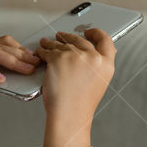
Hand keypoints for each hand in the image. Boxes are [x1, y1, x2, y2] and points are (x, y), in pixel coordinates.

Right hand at [0, 35, 41, 118]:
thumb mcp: (0, 80)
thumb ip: (10, 71)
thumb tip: (29, 66)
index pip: (5, 43)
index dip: (20, 49)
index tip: (34, 58)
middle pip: (2, 47)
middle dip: (21, 56)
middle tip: (34, 64)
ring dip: (13, 62)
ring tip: (25, 70)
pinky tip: (0, 79)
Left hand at [35, 28, 115, 146]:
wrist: (69, 116)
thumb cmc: (80, 105)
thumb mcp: (98, 83)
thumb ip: (97, 67)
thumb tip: (93, 55)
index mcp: (106, 64)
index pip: (105, 40)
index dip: (96, 33)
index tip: (89, 31)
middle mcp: (93, 57)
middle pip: (80, 40)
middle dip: (68, 37)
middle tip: (61, 36)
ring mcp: (75, 56)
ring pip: (61, 44)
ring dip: (52, 43)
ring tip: (46, 43)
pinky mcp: (58, 58)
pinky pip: (48, 50)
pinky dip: (42, 51)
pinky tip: (40, 51)